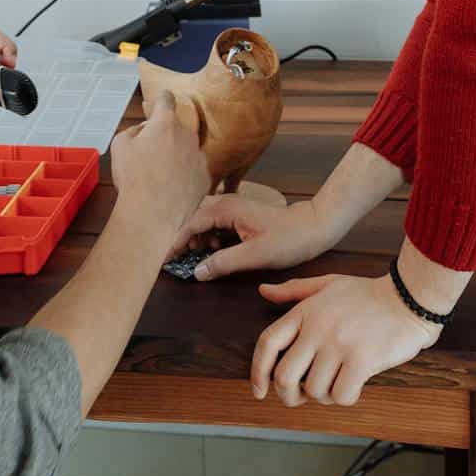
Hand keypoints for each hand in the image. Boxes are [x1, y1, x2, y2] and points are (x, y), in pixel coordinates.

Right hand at [109, 98, 208, 241]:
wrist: (153, 213)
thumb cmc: (134, 179)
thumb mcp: (120, 146)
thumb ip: (133, 130)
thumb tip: (144, 130)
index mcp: (165, 124)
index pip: (166, 100)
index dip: (161, 98)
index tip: (162, 98)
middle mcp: (187, 135)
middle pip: (176, 128)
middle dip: (165, 136)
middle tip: (150, 153)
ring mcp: (199, 156)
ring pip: (186, 149)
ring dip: (176, 156)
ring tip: (159, 176)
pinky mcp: (205, 176)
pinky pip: (194, 169)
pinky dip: (185, 174)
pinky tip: (171, 187)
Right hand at [168, 194, 339, 281]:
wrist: (313, 229)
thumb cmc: (287, 240)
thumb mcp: (253, 255)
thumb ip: (222, 263)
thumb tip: (196, 272)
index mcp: (225, 208)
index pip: (190, 225)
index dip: (175, 244)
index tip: (163, 261)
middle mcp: (225, 203)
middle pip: (194, 222)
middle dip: (184, 242)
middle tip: (177, 263)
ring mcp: (232, 208)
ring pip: (204, 225)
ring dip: (198, 242)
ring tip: (199, 260)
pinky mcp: (238, 216)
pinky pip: (215, 227)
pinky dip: (210, 241)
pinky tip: (216, 254)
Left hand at [250, 274, 439, 406]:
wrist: (409, 298)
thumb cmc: (368, 294)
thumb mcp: (328, 284)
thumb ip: (294, 291)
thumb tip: (263, 292)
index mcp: (305, 311)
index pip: (267, 343)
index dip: (257, 371)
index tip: (259, 391)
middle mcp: (317, 328)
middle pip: (284, 376)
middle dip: (288, 396)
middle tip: (301, 398)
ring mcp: (338, 344)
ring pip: (314, 390)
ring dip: (324, 395)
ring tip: (338, 382)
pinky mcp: (361, 360)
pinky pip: (341, 395)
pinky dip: (346, 398)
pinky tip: (355, 385)